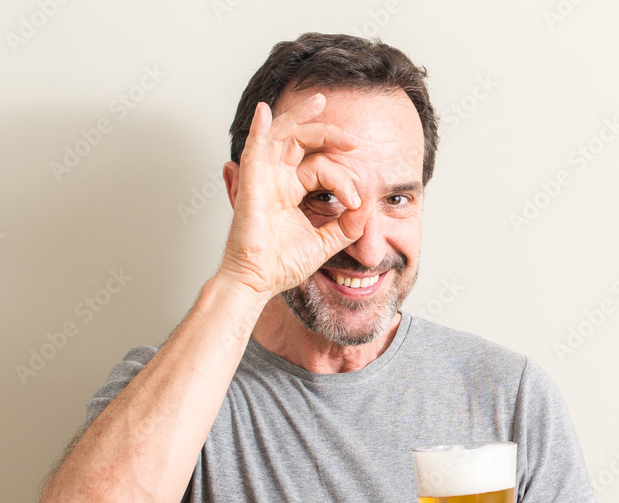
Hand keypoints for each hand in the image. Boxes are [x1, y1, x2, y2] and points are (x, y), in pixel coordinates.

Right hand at [220, 93, 371, 294]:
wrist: (260, 282)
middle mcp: (276, 180)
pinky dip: (259, 130)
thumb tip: (367, 206)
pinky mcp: (251, 186)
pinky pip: (254, 151)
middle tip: (352, 139)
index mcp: (291, 190)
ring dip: (300, 118)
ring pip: (280, 136)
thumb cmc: (283, 264)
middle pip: (300, 141)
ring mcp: (262, 179)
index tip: (356, 202)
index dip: (343, 180)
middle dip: (326, 132)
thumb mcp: (326, 242)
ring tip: (320, 103)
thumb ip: (347, 225)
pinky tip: (266, 112)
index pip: (320, 168)